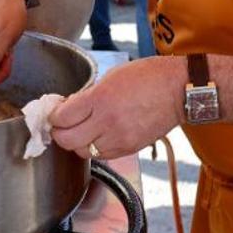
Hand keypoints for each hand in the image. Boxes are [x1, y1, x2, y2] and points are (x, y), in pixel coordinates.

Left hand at [50, 56, 185, 159]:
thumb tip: (70, 107)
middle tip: (61, 125)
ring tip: (81, 130)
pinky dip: (95, 148)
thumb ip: (88, 95)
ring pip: (83, 152)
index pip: (62, 118)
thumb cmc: (147, 77)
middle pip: (68, 141)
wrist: (177, 90)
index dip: (54, 117)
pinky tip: (98, 136)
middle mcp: (108, 122)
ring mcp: (119, 138)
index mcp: (100, 99)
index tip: (56, 113)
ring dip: (78, 142)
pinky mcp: (129, 148)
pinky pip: (102, 155)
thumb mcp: (111, 77)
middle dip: (60, 133)